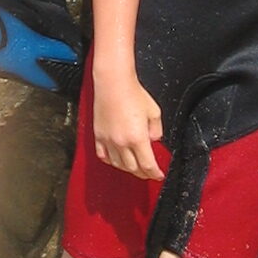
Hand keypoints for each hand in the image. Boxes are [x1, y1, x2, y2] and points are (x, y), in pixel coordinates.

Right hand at [91, 66, 164, 180]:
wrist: (113, 83)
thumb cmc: (132, 93)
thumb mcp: (154, 112)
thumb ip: (156, 130)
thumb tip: (153, 140)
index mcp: (137, 138)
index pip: (148, 165)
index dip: (154, 173)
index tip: (158, 175)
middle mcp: (121, 142)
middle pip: (133, 168)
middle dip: (143, 173)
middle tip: (149, 173)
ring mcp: (108, 140)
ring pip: (118, 165)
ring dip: (128, 169)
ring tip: (135, 168)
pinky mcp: (98, 136)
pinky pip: (103, 155)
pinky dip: (111, 161)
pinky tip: (116, 160)